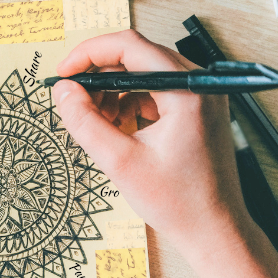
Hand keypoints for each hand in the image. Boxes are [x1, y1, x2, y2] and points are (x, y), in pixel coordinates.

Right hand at [52, 30, 249, 259]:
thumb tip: (63, 92)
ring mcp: (201, 95)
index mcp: (187, 90)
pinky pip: (154, 91)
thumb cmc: (179, 203)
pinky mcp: (196, 109)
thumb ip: (85, 122)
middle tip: (74, 100)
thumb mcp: (120, 162)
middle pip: (137, 56)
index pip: (130, 46)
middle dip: (99, 76)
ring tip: (98, 123)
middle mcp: (199, 84)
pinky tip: (117, 128)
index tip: (64, 73)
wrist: (213, 230)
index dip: (89, 54)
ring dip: (113, 92)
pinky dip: (129, 103)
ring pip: (143, 73)